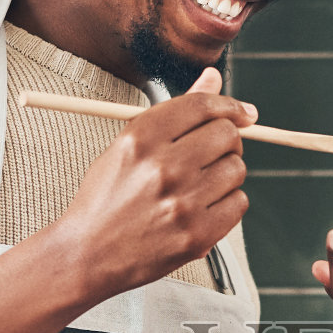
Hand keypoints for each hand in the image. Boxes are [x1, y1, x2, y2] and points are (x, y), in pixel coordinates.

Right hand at [53, 67, 253, 303]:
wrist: (88, 254)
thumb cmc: (108, 198)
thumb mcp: (129, 145)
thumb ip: (176, 112)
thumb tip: (214, 78)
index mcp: (142, 138)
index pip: (203, 106)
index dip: (230, 106)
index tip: (243, 114)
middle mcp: (163, 167)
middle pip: (227, 134)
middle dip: (228, 140)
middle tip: (214, 154)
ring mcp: (182, 203)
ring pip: (237, 169)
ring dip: (227, 174)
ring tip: (202, 185)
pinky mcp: (197, 235)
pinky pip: (238, 203)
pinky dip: (228, 203)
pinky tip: (205, 207)